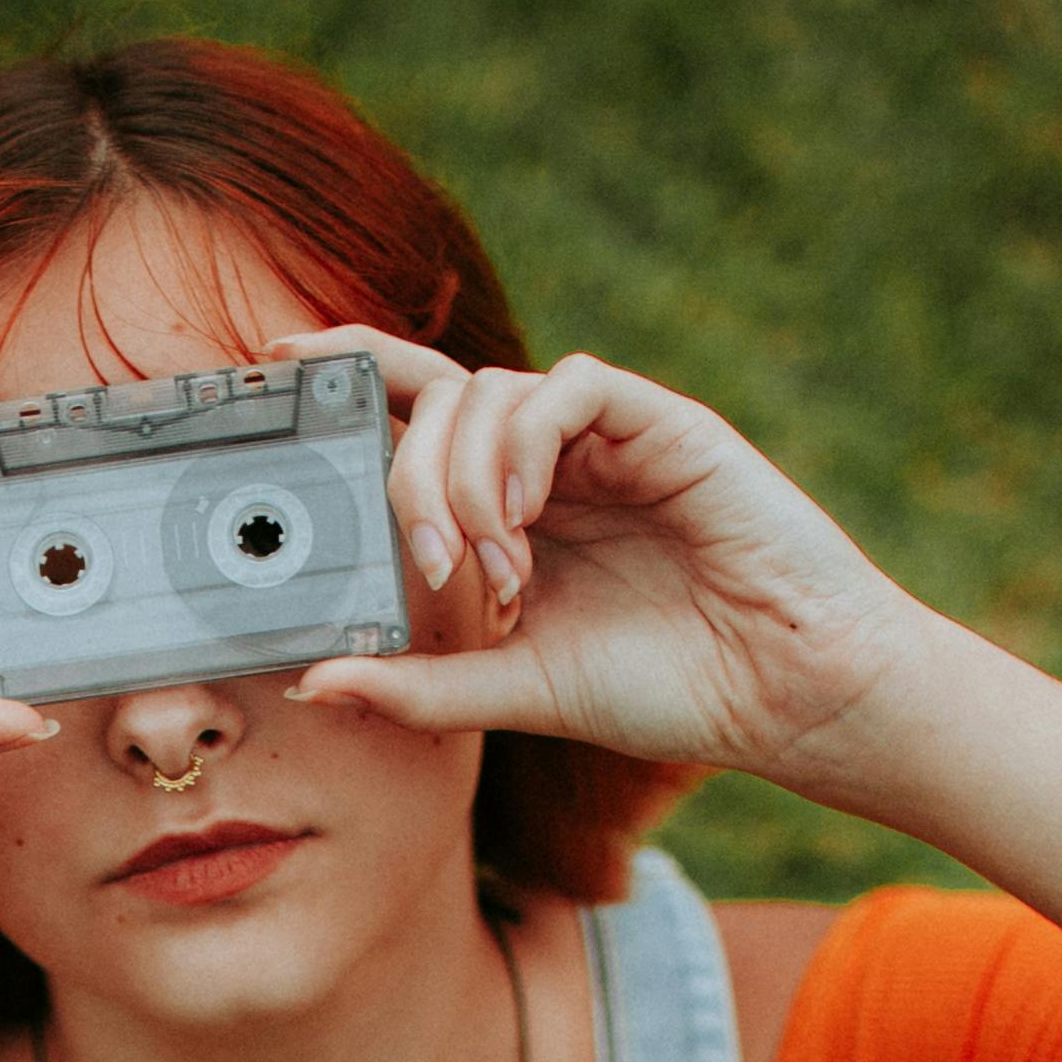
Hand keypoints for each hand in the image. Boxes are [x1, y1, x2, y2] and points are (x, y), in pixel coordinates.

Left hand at [265, 328, 924, 798]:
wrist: (784, 691)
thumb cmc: (665, 689)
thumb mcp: (517, 691)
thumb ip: (419, 685)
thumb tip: (315, 680)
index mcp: (512, 507)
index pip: (415, 416)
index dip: (348, 374)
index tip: (277, 369)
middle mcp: (549, 458)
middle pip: (437, 400)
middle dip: (407, 480)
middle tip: (430, 572)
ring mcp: (603, 435)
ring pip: (491, 391)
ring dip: (466, 480)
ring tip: (495, 569)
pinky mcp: (659, 421)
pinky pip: (565, 387)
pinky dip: (524, 445)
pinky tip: (526, 516)